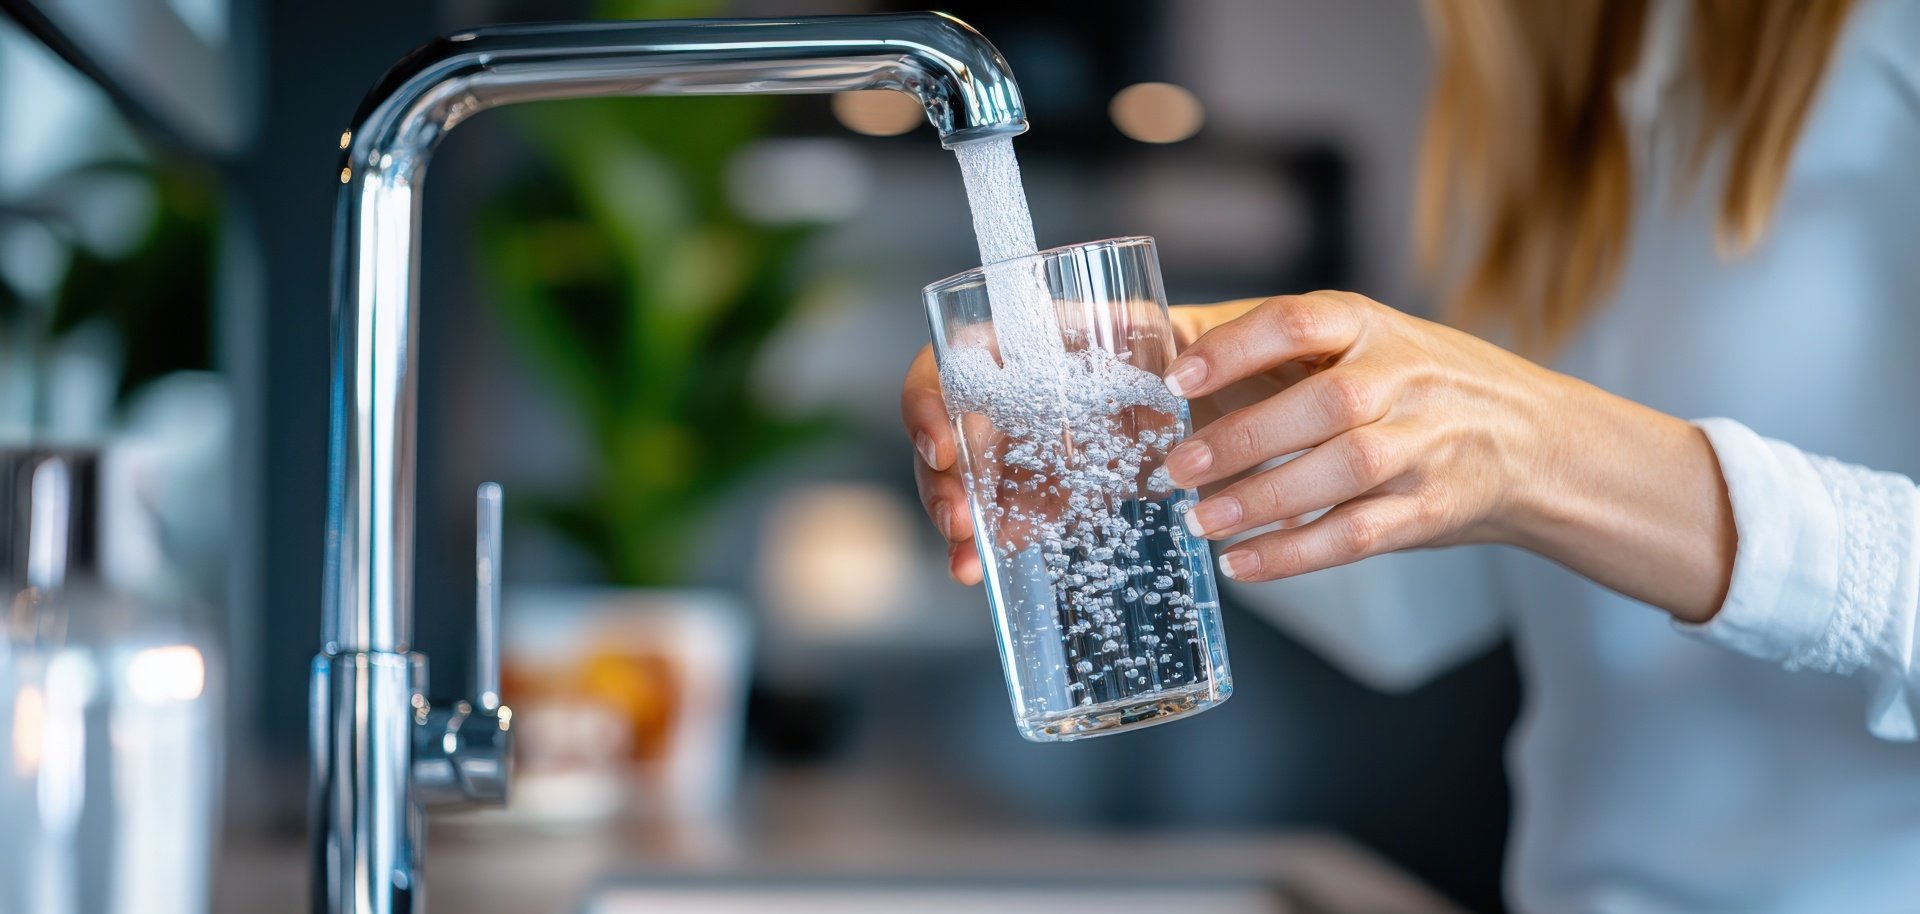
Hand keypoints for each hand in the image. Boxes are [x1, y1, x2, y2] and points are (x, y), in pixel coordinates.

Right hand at [901, 300, 1255, 584]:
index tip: (941, 449)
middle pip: (946, 439)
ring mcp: (1019, 447)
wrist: (1201, 393)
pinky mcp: (1044, 489)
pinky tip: (986, 567)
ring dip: (960, 526)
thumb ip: (1138, 347)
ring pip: (967, 484)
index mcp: (1013, 344)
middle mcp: (1003, 396)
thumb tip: (1157, 394)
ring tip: (968, 563)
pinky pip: (1009, 514)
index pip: (945, 367)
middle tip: (959, 523)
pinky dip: (996, 542)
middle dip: (942, 486)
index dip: (927, 405)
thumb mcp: (1150, 334)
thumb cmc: (1168, 348)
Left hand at [1162, 291, 1733, 621]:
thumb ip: (1274, 349)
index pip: (1297, 321)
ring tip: (1200, 521)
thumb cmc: (1415, 385)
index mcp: (1368, 326)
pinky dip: (1295, 554)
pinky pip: (1357, 535)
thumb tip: (1155, 352)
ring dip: (1263, 499)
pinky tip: (1242, 564)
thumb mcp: (1361, 342)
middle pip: (1322, 403)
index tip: (1175, 379)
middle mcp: (1402, 378)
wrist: (1535, 440)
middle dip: (1242, 438)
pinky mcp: (1431, 508)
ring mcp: (1424, 444)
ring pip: (1342, 472)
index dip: (1233, 348)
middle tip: (1174, 467)